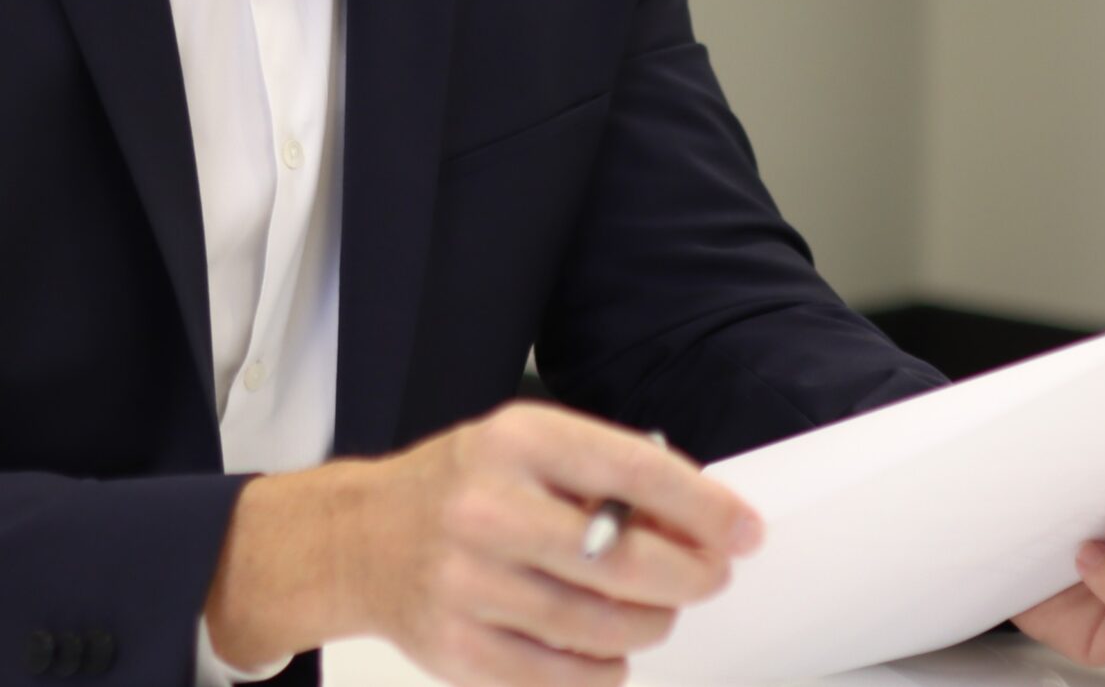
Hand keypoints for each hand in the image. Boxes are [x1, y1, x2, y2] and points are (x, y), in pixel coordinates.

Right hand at [204, 400, 761, 686]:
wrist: (360, 539)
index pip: (633, 472)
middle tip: (708, 576)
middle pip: (626, 562)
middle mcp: (489, 510)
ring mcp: (471, 585)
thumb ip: (608, 475)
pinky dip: (606, 665)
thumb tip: (702, 524)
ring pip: (605, 628)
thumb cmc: (460, 487)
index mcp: (515, 442)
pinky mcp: (463, 649)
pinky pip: (569, 676)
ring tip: (652, 609)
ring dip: (651, 624)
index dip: (704, 507)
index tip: (744, 530)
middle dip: (690, 576)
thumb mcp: (527, 447)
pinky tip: (603, 642)